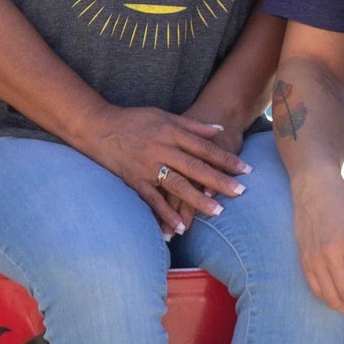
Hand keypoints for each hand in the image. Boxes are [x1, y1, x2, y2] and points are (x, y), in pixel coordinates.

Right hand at [78, 105, 250, 235]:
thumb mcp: (164, 115)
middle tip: (241, 192)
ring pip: (176, 185)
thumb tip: (219, 130)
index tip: (246, 170)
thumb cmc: (134, 119)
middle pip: (195, 167)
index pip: (204, 148)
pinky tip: (180, 228)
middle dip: (219, 181)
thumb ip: (192, 126)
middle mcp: (161, 149)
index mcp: (171, 132)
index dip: (226, 159)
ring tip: (217, 212)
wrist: (97, 126)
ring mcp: (146, 166)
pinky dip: (165, 214)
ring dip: (197, 200)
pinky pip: (152, 200)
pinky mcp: (133, 180)